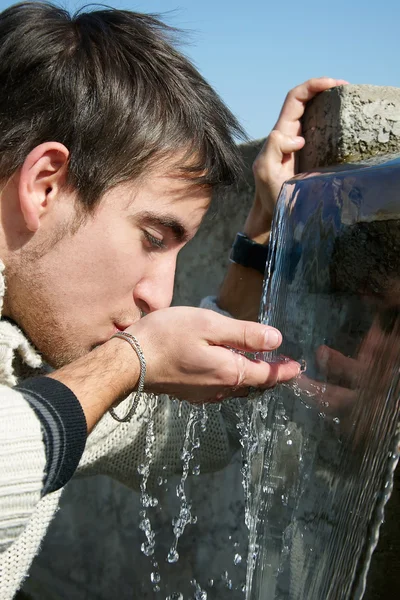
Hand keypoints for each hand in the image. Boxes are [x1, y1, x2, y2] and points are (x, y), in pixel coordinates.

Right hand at [126, 306, 299, 402]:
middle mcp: (220, 390)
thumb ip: (244, 334)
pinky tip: (226, 368)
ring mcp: (203, 395)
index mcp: (230, 373)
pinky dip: (231, 379)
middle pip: (253, 385)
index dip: (284, 370)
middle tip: (282, 365)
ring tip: (258, 364)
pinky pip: (219, 389)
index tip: (298, 367)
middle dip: (269, 375)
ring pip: (236, 388)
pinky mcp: (188, 394)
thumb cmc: (167, 337)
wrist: (128, 362)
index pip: (267, 375)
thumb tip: (277, 339)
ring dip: (250, 378)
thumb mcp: (209, 326)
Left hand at [245, 78, 348, 241]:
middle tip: (346, 88)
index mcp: (279, 133)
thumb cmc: (268, 193)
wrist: (271, 211)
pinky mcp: (308, 155)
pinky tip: (343, 123)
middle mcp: (288, 134)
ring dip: (328, 102)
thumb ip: (274, 148)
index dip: (312, 86)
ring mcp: (298, 144)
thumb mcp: (265, 170)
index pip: (295, 99)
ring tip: (347, 100)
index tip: (333, 84)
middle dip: (323, 88)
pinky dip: (331, 120)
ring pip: (312, 113)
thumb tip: (298, 137)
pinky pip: (318, 130)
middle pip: (304, 100)